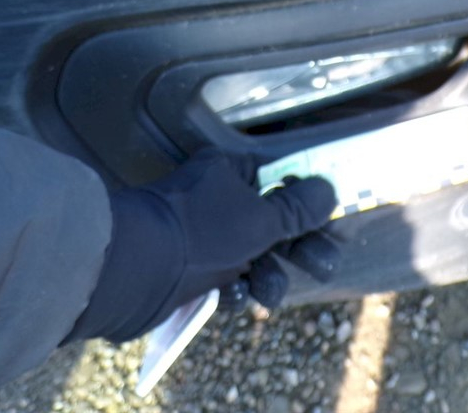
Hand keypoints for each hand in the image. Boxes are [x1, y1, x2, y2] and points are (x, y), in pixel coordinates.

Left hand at [66, 148, 337, 343]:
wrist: (133, 270)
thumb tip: (328, 189)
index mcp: (230, 171)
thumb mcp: (261, 220)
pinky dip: (235, 289)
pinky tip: (233, 296)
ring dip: (268, 275)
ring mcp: (203, 234)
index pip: (280, 179)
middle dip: (299, 247)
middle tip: (325, 265)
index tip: (334, 222)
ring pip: (252, 254)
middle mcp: (216, 198)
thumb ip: (298, 209)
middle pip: (272, 220)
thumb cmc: (201, 233)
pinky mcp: (190, 268)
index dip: (309, 202)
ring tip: (269, 294)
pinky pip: (226, 277)